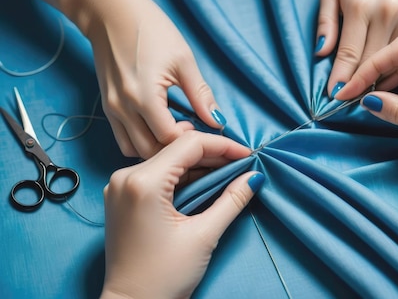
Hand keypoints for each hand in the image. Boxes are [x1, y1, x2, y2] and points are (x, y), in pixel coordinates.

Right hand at [83, 0, 226, 158]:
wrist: (110, 12)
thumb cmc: (150, 29)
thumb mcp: (183, 60)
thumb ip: (200, 95)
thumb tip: (217, 119)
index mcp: (143, 97)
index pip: (169, 138)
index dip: (189, 139)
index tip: (202, 127)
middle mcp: (123, 108)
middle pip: (150, 150)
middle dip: (174, 150)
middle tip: (193, 135)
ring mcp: (112, 109)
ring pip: (133, 149)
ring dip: (156, 149)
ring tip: (176, 132)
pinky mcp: (108, 106)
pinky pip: (123, 138)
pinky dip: (141, 140)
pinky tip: (159, 126)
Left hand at [101, 131, 260, 298]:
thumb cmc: (163, 277)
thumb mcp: (204, 235)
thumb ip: (231, 200)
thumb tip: (253, 177)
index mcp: (142, 182)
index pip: (189, 145)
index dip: (223, 146)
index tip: (248, 156)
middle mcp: (125, 177)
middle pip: (177, 149)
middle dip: (213, 154)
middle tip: (242, 165)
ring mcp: (120, 186)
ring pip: (168, 159)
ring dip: (199, 164)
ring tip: (229, 172)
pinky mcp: (122, 196)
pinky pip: (157, 173)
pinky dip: (183, 175)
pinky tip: (205, 182)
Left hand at [316, 0, 397, 97]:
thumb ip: (326, 24)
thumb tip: (323, 55)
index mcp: (362, 4)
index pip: (351, 55)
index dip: (343, 80)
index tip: (335, 98)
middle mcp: (391, 10)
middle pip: (374, 61)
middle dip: (361, 83)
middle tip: (350, 98)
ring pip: (395, 57)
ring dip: (383, 71)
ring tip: (371, 83)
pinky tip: (389, 51)